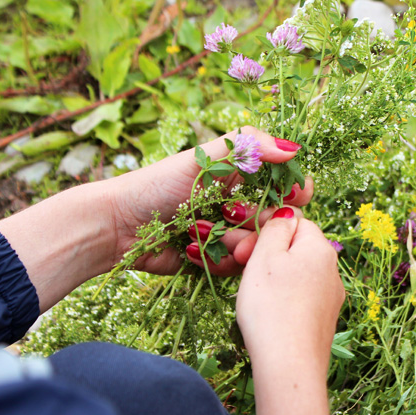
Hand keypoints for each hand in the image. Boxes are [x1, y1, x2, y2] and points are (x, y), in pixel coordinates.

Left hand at [106, 127, 313, 275]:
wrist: (118, 226)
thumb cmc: (158, 185)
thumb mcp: (204, 156)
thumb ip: (250, 145)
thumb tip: (294, 150)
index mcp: (243, 177)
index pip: (288, 185)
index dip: (296, 190)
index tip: (295, 194)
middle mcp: (243, 206)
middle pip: (281, 220)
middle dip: (263, 223)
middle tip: (235, 218)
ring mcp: (232, 236)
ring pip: (262, 248)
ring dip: (238, 244)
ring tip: (209, 237)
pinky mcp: (219, 262)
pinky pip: (239, 269)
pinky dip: (220, 261)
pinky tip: (194, 251)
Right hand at [235, 209, 344, 414]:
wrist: (290, 365)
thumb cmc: (272, 307)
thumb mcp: (265, 257)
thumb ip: (275, 228)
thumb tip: (287, 213)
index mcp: (320, 248)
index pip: (295, 220)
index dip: (265, 225)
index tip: (239, 239)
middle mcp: (332, 270)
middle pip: (295, 247)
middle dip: (263, 249)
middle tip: (234, 260)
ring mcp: (330, 297)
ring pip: (295, 272)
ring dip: (269, 272)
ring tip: (244, 286)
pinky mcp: (323, 320)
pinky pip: (299, 295)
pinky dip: (280, 295)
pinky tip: (263, 309)